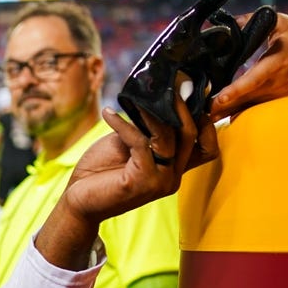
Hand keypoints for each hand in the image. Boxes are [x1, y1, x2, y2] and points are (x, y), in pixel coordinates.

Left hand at [35, 98, 217, 269]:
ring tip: (132, 100)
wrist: (79, 199)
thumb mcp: (129, 145)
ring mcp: (160, 181)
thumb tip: (156, 100)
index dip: (205, 121)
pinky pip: (139, 142)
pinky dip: (123, 124)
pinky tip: (107, 114)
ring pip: (167, 137)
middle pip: (191, 135)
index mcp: (174, 169)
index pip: (208, 148)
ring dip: (149, 113)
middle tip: (165, 88)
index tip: (187, 96)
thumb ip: (148, 130)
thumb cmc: (101, 171)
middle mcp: (173, 177)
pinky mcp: (142, 181)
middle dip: (179, 107)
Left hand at [210, 12, 287, 119]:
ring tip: (209, 118)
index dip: (234, 91)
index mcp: (277, 63)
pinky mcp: (287, 98)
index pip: (252, 80)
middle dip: (224, 107)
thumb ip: (249, 21)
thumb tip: (222, 23)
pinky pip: (264, 108)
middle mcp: (280, 82)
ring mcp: (285, 93)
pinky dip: (247, 111)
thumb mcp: (276, 22)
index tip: (218, 99)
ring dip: (233, 112)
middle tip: (201, 114)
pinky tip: (229, 115)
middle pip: (248, 99)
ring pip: (255, 107)